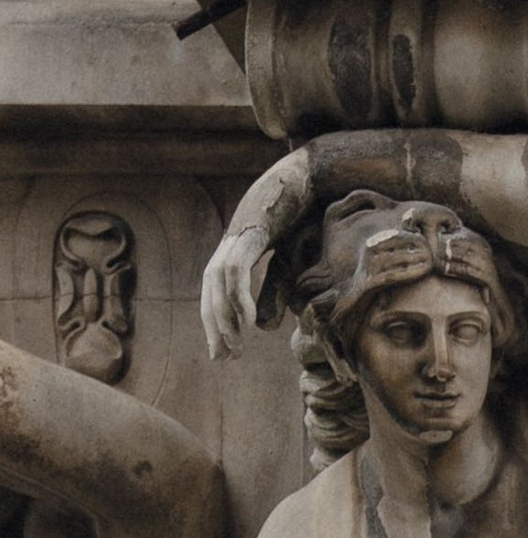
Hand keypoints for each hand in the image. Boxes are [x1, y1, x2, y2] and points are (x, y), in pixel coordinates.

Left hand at [200, 154, 312, 360]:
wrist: (308, 178)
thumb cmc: (301, 216)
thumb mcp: (286, 263)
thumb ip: (271, 292)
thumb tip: (261, 328)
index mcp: (234, 249)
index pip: (214, 291)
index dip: (216, 322)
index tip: (222, 352)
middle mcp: (229, 242)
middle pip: (210, 290)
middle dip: (214, 327)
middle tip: (224, 358)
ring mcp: (238, 235)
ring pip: (219, 284)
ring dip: (225, 318)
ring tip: (236, 346)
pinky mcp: (251, 232)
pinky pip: (237, 270)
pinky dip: (239, 297)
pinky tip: (248, 322)